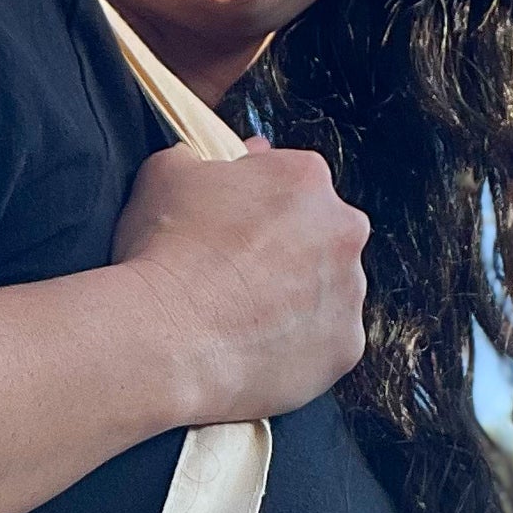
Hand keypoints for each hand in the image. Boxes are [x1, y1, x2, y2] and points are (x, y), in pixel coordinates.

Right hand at [109, 134, 369, 426]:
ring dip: (297, 305)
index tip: (234, 234)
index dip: (259, 210)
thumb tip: (206, 162)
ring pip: (327, 296)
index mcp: (305, 178)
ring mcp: (349, 294)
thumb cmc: (164, 255)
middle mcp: (343, 231)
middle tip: (239, 282)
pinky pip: (325, 348)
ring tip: (244, 324)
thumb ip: (197, 158)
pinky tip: (258, 354)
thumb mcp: (165, 177)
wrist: (167, 341)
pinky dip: (298, 352)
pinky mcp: (344, 349)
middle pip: (321, 239)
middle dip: (288, 256)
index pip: (292, 185)